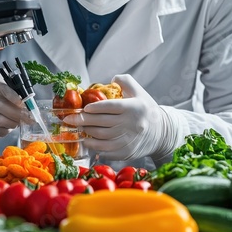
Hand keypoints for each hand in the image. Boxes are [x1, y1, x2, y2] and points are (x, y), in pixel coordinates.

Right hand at [0, 68, 30, 142]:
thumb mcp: (4, 84)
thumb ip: (15, 89)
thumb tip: (29, 101)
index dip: (9, 94)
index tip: (21, 101)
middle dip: (14, 112)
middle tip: (27, 116)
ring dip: (12, 122)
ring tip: (22, 121)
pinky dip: (7, 129)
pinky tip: (13, 125)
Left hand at [63, 74, 179, 160]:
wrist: (162, 133)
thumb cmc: (146, 109)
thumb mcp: (139, 92)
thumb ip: (125, 81)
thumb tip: (111, 79)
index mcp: (134, 107)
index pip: (111, 107)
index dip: (96, 107)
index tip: (84, 107)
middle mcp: (131, 124)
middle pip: (102, 122)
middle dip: (82, 120)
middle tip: (69, 119)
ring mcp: (128, 140)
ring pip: (101, 137)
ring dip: (86, 132)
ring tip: (77, 128)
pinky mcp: (125, 152)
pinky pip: (105, 150)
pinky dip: (93, 145)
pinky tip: (87, 140)